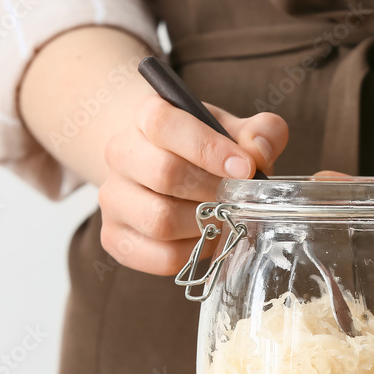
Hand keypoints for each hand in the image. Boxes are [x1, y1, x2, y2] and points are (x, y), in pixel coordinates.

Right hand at [99, 96, 287, 274]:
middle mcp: (120, 153)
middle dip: (213, 191)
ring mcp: (113, 198)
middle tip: (238, 198)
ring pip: (159, 220)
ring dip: (205, 225)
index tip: (245, 167)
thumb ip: (260, 133)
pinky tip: (207, 238)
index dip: (208, 148)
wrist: (171, 172)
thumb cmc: (208, 152)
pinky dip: (194, 253)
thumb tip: (259, 152)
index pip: (165, 125)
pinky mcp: (115, 238)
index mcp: (148, 116)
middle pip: (163, 174)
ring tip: (224, 219)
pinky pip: (160, 256)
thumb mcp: (236, 132)